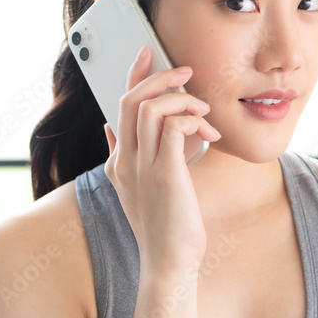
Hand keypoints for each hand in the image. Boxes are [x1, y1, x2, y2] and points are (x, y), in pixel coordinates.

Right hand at [102, 46, 221, 274]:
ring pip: (149, 108)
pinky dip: (191, 119)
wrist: (168, 264)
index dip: (133, 74)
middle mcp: (125, 161)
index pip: (119, 106)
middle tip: (184, 70)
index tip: (147, 53)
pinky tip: (207, 131)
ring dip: (181, 99)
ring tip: (203, 109)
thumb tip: (110, 129)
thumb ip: (126, 157)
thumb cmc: (163, 228)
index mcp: (119, 162)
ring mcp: (142, 167)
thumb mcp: (138, 189)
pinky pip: (173, 127)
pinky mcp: (164, 174)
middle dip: (158, 76)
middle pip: (130, 99)